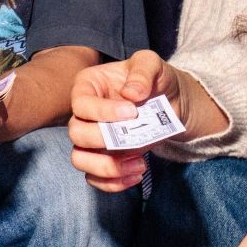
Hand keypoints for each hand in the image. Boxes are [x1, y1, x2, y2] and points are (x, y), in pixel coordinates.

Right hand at [66, 50, 194, 191]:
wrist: (171, 102)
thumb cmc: (156, 79)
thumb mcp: (153, 64)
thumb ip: (143, 71)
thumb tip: (131, 93)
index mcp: (88, 86)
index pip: (81, 103)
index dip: (103, 111)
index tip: (132, 112)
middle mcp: (84, 113)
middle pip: (76, 133)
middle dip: (103, 140)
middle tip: (134, 138)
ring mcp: (92, 138)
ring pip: (79, 159)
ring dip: (107, 167)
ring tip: (139, 164)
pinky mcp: (102, 158)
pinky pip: (94, 178)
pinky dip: (113, 182)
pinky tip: (137, 173)